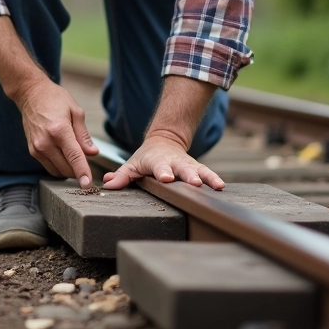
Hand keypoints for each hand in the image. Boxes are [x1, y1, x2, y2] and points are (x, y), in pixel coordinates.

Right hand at [13, 77, 98, 187]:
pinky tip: (63, 155)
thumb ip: (84, 135)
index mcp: (59, 130)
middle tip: (87, 164)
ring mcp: (37, 148)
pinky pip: (49, 167)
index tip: (88, 184)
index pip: (74, 157)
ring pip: (57, 171)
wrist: (30, 94)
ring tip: (74, 157)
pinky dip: (59, 166)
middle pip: (66, 168)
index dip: (83, 172)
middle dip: (79, 171)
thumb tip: (93, 153)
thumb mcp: (75, 111)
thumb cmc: (55, 99)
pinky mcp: (32, 151)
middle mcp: (46, 142)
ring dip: (69, 170)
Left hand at [101, 134, 224, 190]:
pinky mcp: (198, 169)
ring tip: (217, 185)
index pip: (160, 167)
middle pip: (182, 169)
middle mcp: (175, 163)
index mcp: (157, 162)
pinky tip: (221, 186)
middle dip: (188, 176)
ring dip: (207, 177)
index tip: (166, 178)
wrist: (165, 142)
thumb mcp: (132, 165)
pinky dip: (215, 179)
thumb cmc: (146, 158)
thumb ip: (121, 175)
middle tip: (194, 183)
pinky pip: (208, 173)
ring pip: (199, 170)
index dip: (163, 172)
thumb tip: (107, 184)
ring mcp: (187, 165)